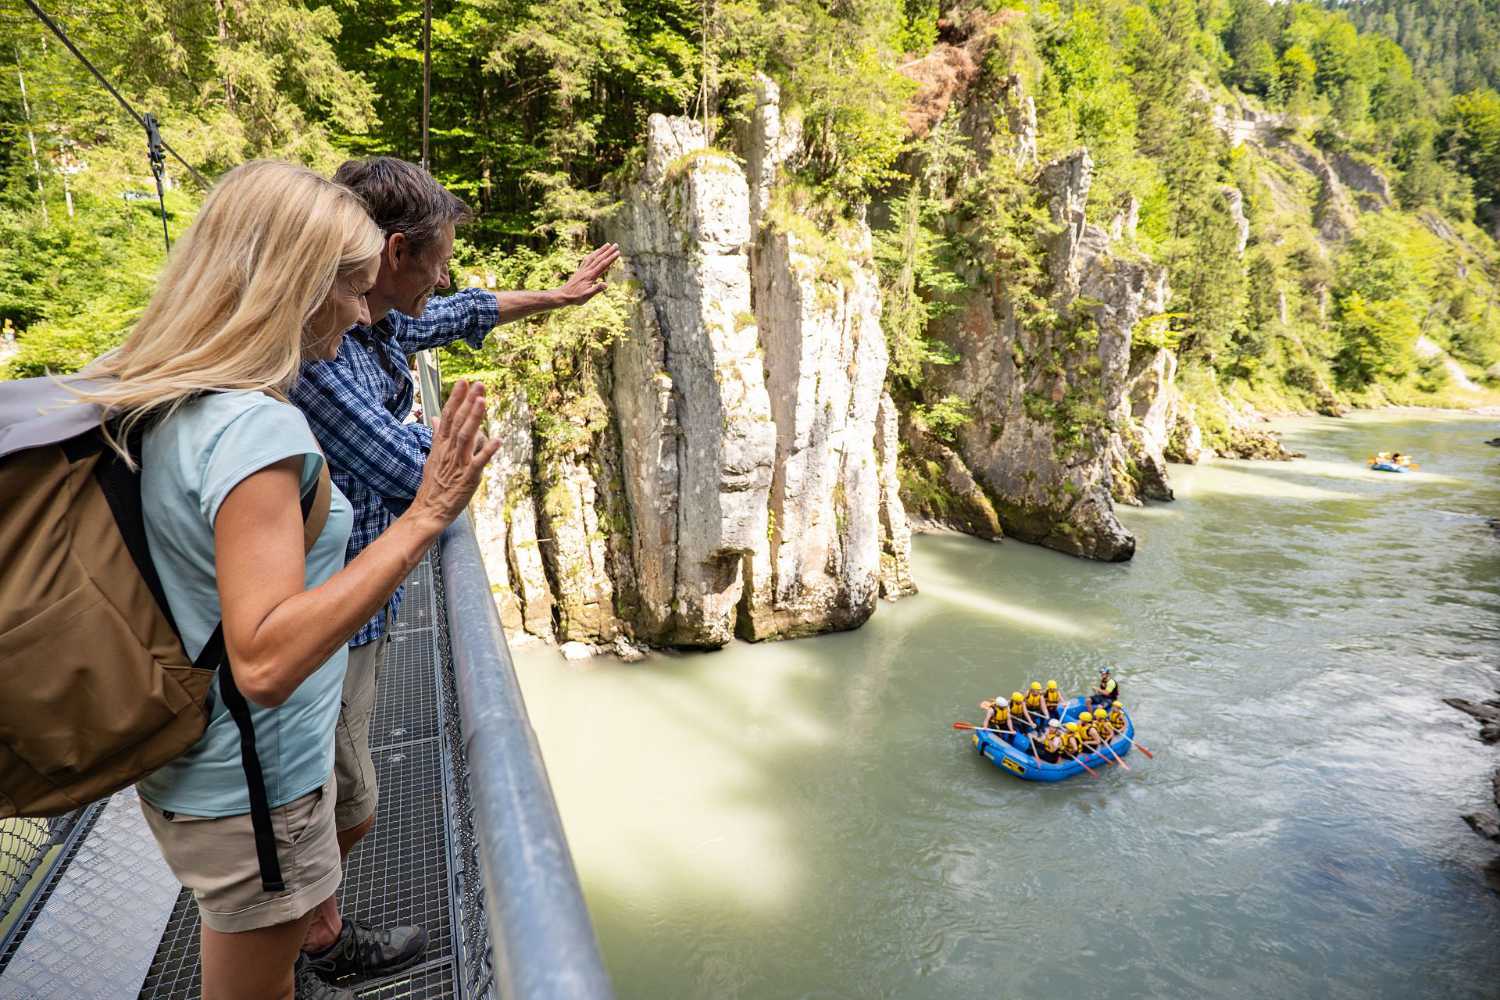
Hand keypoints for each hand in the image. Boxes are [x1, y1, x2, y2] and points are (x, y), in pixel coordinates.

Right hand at [409, 380, 501, 528]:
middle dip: (468, 402)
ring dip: (474, 419)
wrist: (429, 510)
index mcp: (441, 445)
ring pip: (466, 437)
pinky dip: (488, 451)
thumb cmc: (434, 484)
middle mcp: (449, 451)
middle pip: (458, 422)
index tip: (464, 381)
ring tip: (482, 401)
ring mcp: (458, 463)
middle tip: (478, 384)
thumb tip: (435, 417)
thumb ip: (437, 435)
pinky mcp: (467, 478)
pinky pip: (478, 462)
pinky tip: (498, 439)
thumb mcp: (433, 456)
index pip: (448, 416)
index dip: (456, 398)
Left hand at [554, 243, 620, 305]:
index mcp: (590, 276)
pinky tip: (594, 253)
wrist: (563, 295)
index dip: (611, 258)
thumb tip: (606, 285)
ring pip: (593, 257)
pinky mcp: (580, 271)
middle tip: (616, 245)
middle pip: (599, 258)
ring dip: (601, 250)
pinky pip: (587, 260)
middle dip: (608, 251)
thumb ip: (596, 289)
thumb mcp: (587, 296)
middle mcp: (587, 270)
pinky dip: (592, 255)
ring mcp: (583, 269)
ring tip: (607, 244)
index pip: (603, 265)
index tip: (618, 252)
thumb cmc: (576, 297)